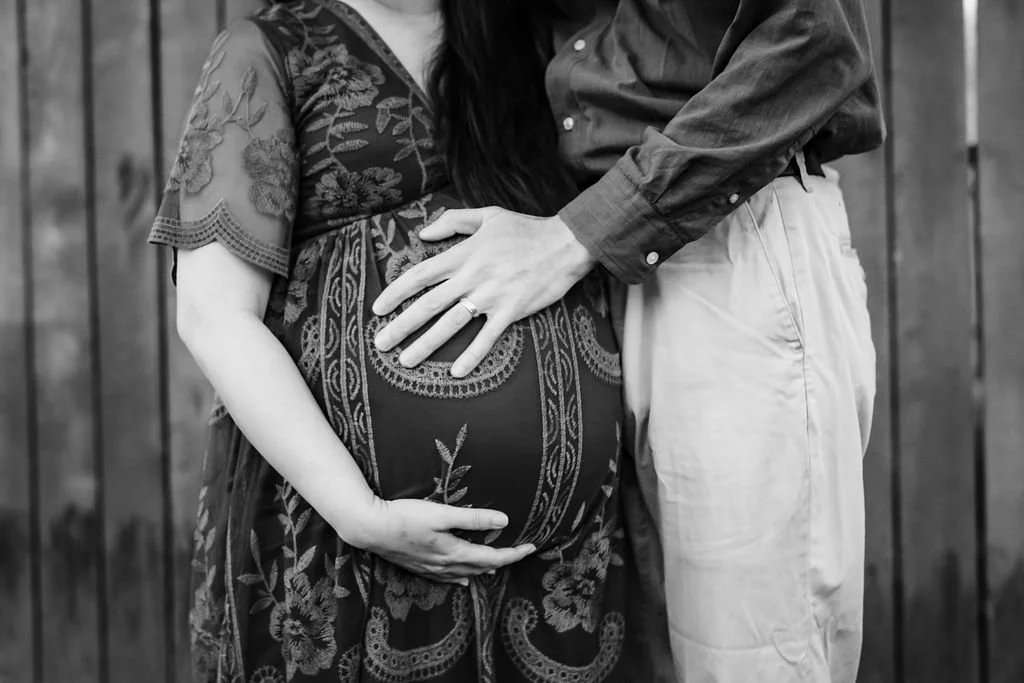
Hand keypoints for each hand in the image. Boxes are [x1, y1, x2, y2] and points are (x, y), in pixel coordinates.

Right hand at [341, 497, 535, 584]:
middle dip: (502, 562)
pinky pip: (447, 579)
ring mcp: (431, 570)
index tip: (532, 548)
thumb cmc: (405, 516)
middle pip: (480, 569)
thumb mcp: (441, 513)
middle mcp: (445, 567)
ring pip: (464, 575)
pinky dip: (461, 578)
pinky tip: (461, 581)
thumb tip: (504, 522)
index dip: (514, 554)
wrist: (370, 528)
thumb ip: (473, 518)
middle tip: (519, 553)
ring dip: (482, 570)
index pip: (492, 558)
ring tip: (497, 565)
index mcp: (454, 553)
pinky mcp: (419, 568)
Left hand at [372, 208, 595, 376]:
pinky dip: (471, 355)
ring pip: (451, 324)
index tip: (377, 309)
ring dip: (426, 345)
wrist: (565, 243)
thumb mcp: (488, 215)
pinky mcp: (512, 311)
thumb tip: (423, 232)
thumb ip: (453, 222)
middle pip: (427, 305)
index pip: (419, 275)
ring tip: (405, 361)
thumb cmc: (526, 229)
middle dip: (400, 326)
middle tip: (379, 344)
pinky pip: (487, 338)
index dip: (395, 293)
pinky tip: (456, 372)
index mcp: (463, 255)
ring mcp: (491, 296)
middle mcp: (471, 277)